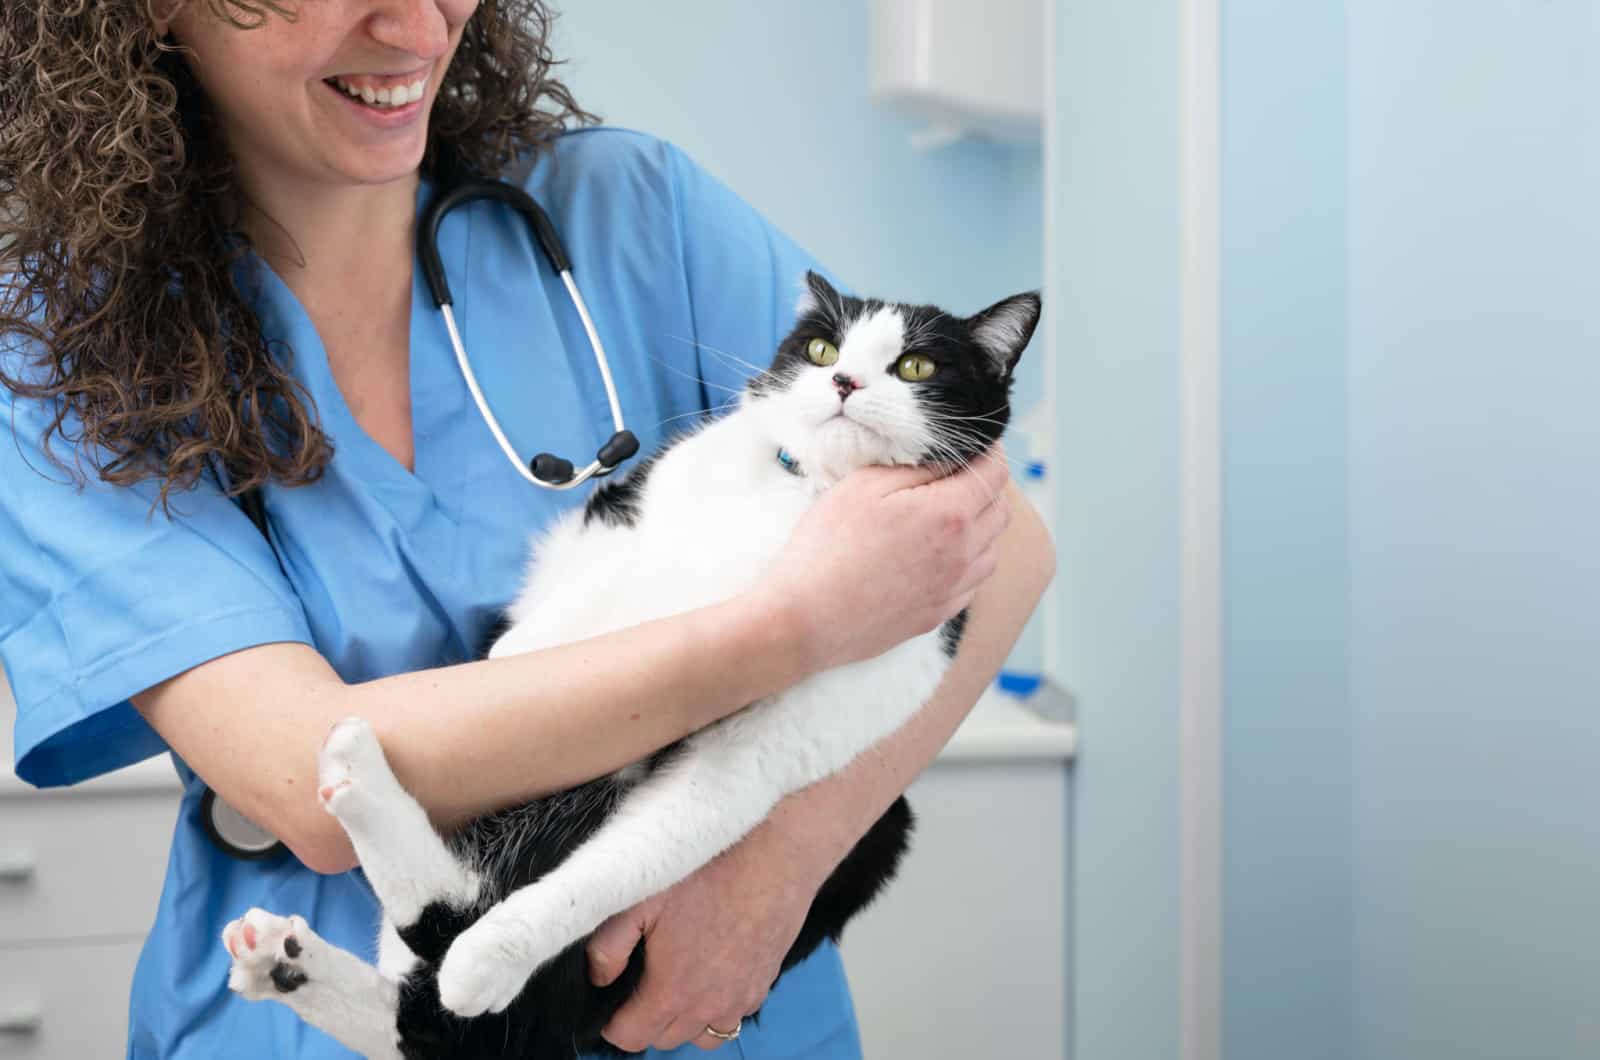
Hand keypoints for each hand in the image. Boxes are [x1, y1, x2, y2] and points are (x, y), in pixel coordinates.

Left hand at [586, 827, 824, 1051]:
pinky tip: (712, 972)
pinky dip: (718, 1007)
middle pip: (666, 1039)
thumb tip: (600, 978)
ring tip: (678, 984)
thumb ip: (609, 946)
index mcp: (672, 991)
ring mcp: (740, 998)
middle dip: (646, 1021)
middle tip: (641, 982)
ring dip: (685, 1020)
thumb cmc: (708, 871)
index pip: (630, 1038)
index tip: (611, 1002)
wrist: (773, 855)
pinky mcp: (763, 985)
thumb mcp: (641, 899)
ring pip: (703, 1034)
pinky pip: (734, 1015)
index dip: (612, 1023)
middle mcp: (708, 1006)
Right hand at [758, 443, 1011, 670]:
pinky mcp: (936, 615)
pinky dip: (965, 564)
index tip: (976, 444)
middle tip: (959, 476)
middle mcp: (963, 554)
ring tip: (947, 518)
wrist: (805, 619)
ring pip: (991, 551)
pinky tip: (936, 557)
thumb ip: (916, 466)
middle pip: (1001, 512)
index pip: (995, 474)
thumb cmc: (827, 547)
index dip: (990, 451)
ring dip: (980, 528)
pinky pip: (971, 585)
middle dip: (988, 487)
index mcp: (949, 514)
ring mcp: (952, 589)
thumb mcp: (864, 485)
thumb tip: (949, 457)